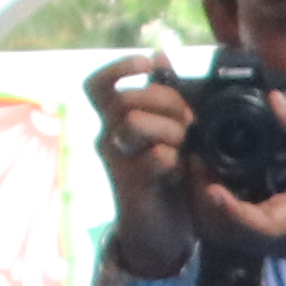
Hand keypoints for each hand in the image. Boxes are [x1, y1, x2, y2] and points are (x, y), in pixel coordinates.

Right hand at [91, 53, 202, 279]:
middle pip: (123, 99)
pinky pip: (154, 157)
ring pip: (133, 123)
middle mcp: (109, 138)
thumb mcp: (169, 130)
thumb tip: (159, 54)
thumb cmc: (167, 176)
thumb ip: (164, 96)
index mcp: (115, 121)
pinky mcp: (132, 187)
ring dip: (169, 129)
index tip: (149, 65)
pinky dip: (175, 158)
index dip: (120, 68)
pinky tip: (182, 167)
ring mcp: (117, 163)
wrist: (162, 232)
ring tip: (185, 145)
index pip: (97, 85)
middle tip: (188, 121)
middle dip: (164, 101)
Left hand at [192, 85, 285, 277]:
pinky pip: (213, 224)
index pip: (255, 223)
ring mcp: (251, 241)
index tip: (212, 186)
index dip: (230, 209)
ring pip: (210, 226)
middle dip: (199, 191)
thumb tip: (275, 98)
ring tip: (192, 159)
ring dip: (195, 196)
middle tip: (191, 152)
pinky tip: (201, 172)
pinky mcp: (243, 239)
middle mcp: (264, 237)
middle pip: (219, 225)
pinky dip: (201, 200)